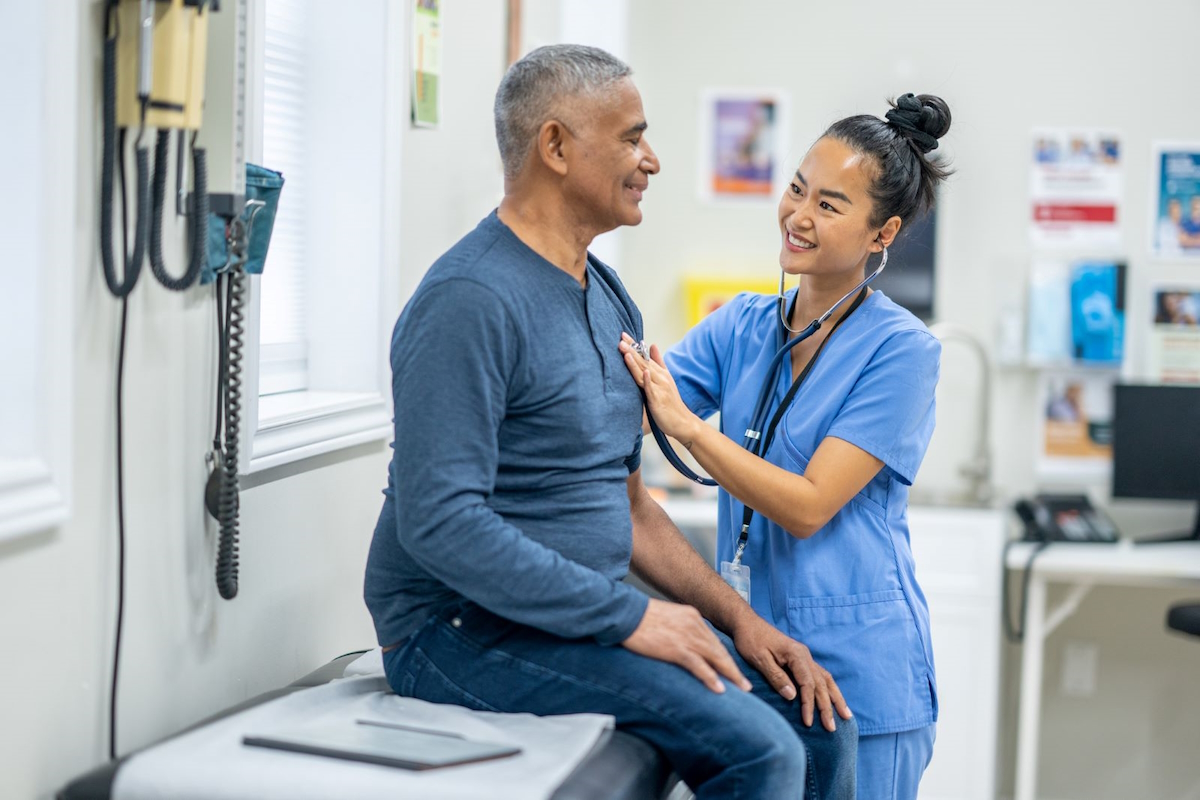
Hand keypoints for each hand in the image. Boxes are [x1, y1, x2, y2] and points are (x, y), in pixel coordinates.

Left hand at [619, 333, 699, 443]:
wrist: (682, 421)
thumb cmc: (671, 402)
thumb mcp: (665, 379)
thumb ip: (659, 362)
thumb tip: (652, 345)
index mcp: (660, 373)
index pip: (645, 356)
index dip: (634, 345)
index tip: (623, 335)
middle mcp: (660, 378)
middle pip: (644, 362)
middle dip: (632, 350)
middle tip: (620, 339)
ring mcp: (660, 388)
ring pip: (646, 373)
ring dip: (636, 362)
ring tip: (625, 352)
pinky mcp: (658, 400)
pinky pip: (652, 389)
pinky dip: (648, 380)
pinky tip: (643, 372)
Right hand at [623, 598, 752, 693]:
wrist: (625, 613)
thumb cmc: (639, 617)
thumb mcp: (665, 617)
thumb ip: (679, 628)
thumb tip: (682, 643)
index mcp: (692, 617)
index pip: (713, 640)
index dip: (724, 657)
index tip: (732, 669)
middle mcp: (694, 625)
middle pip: (720, 651)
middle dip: (734, 669)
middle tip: (746, 684)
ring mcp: (687, 637)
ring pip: (716, 659)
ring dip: (730, 676)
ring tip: (741, 689)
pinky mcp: (677, 648)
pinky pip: (698, 666)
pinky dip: (711, 678)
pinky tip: (719, 688)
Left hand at [732, 616, 852, 730]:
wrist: (747, 623)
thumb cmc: (750, 640)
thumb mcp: (758, 658)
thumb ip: (776, 676)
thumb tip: (793, 696)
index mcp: (796, 654)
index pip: (808, 683)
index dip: (809, 704)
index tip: (808, 722)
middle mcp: (805, 655)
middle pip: (821, 684)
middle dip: (827, 707)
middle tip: (832, 728)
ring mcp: (805, 657)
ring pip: (826, 679)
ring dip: (836, 698)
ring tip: (846, 716)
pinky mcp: (801, 659)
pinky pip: (821, 676)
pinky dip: (829, 689)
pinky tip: (833, 699)